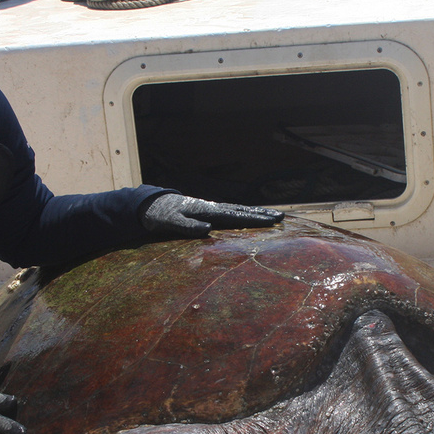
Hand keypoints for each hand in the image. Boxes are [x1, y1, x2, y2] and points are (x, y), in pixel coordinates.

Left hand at [141, 193, 282, 237]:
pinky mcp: (209, 212)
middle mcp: (213, 207)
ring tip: (274, 216)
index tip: (270, 222)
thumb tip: (208, 229)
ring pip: (239, 210)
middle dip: (262, 214)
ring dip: (257, 213)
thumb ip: (187, 226)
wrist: (152, 204)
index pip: (234, 216)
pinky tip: (253, 217)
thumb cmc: (160, 215)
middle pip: (242, 211)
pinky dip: (245, 215)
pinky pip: (231, 214)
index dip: (253, 219)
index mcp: (207, 210)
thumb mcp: (170, 222)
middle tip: (281, 217)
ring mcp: (212, 208)